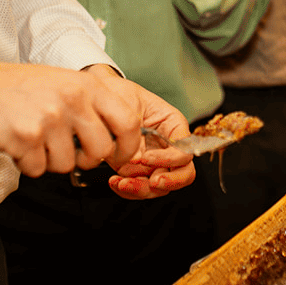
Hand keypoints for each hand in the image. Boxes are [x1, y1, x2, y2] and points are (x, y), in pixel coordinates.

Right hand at [0, 59, 144, 176]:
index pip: (129, 121)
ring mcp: (49, 118)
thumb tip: (118, 140)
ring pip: (66, 165)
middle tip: (68, 151)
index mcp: (87, 85)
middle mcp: (72, 100)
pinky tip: (18, 143)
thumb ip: (92, 106)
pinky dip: (27, 163)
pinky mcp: (26, 137)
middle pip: (100, 151)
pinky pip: (37, 169)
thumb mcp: (65, 82)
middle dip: (86, 160)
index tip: (119, 156)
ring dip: (50, 160)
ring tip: (35, 138)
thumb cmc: (22, 88)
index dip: (128, 146)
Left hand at [97, 69, 196, 199]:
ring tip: (122, 182)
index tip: (146, 157)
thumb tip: (138, 154)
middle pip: (182, 175)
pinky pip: (139, 188)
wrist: (101, 98)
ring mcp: (153, 162)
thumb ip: (138, 125)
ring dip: (142, 189)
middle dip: (168, 182)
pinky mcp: (136, 171)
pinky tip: (115, 181)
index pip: (185, 152)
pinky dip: (127, 189)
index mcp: (175, 128)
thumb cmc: (121, 95)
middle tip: (152, 182)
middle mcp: (168, 148)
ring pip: (160, 187)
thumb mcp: (133, 100)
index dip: (169, 159)